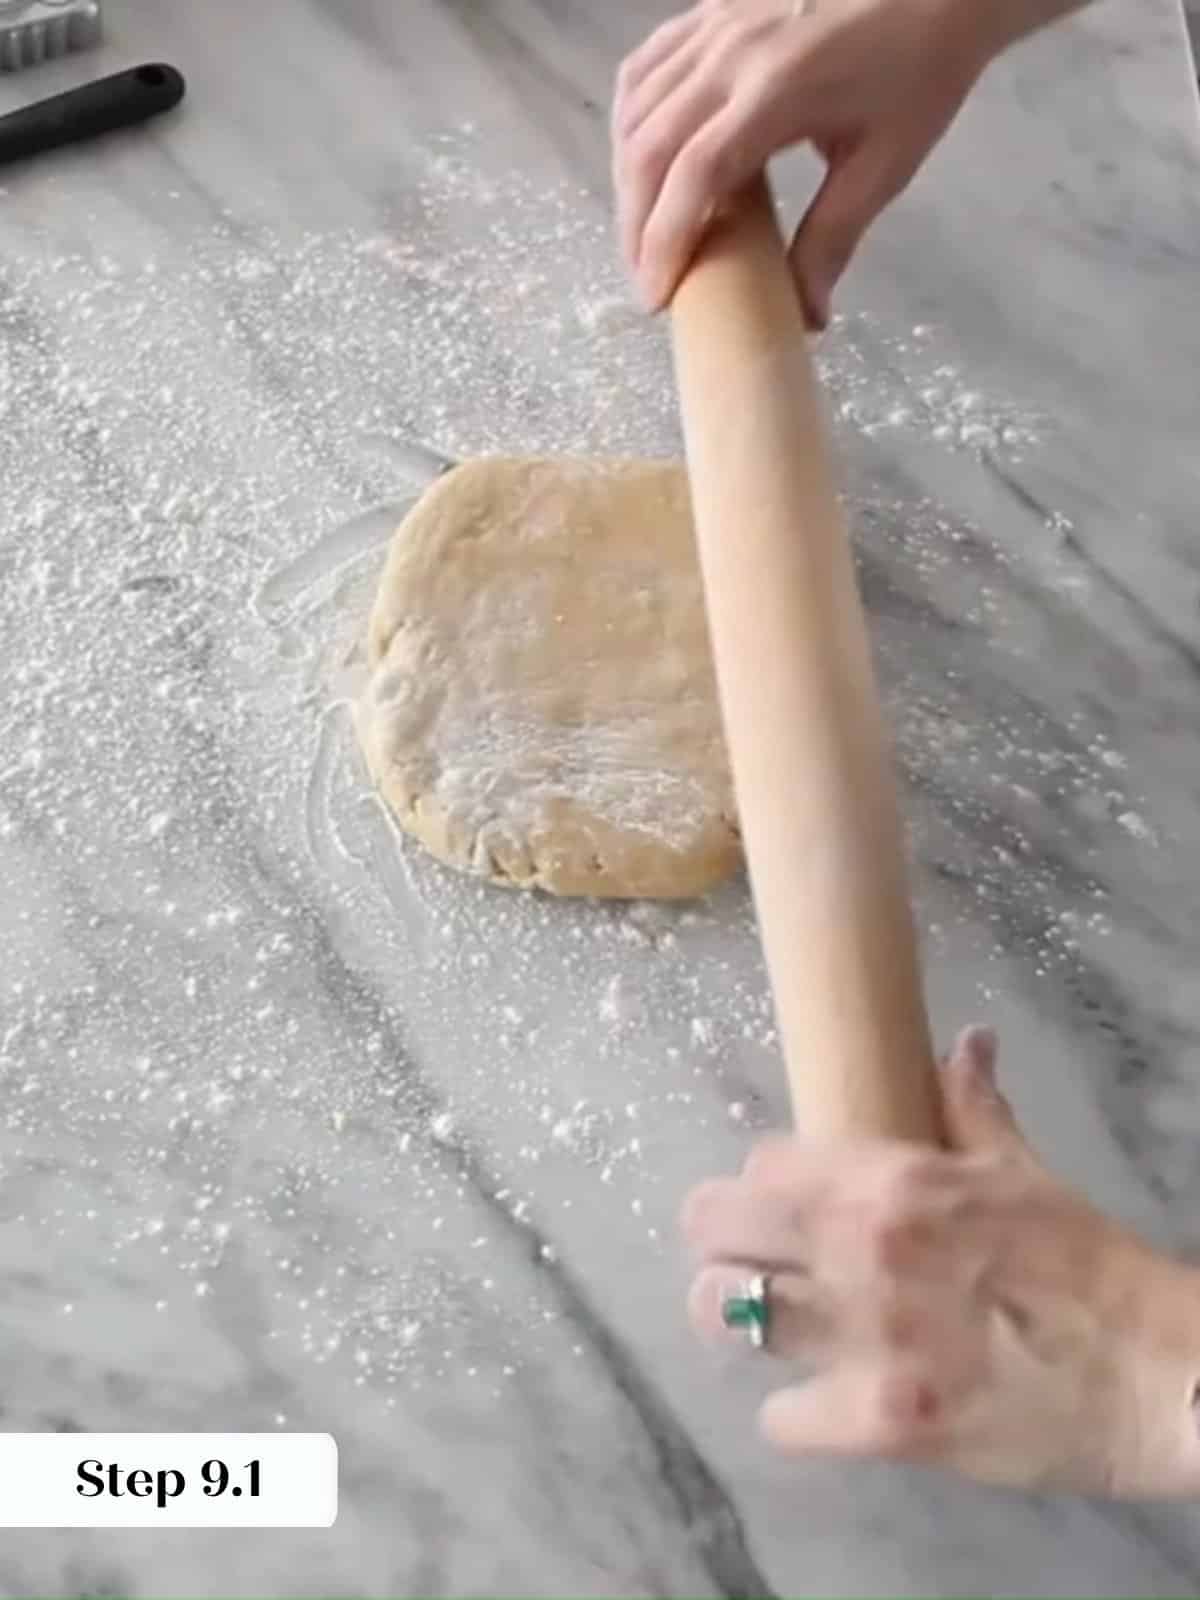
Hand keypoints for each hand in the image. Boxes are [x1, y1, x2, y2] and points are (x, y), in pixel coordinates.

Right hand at [611, 0, 991, 324]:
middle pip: (650, 147)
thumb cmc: (919, 72)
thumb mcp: (883, 165)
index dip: (664, 241)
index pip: (695, 175)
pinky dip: (631, 120)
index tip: (657, 295)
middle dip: (637, 223)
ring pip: (636, 108)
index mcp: (778, 92)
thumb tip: (806, 316)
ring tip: (644, 228)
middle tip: (646, 275)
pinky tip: (642, 158)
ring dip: (628, 177)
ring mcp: (716, 25)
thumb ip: (834, 239)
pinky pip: (646, 67)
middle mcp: (732, 53)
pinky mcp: (712, 11)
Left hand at [683, 1027, 1199, 1496]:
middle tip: (751, 1259)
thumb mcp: (1022, 1171)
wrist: (1156, 1375)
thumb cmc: (1086, 1265)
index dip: (766, 1183)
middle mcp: (857, 1250)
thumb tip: (965, 1041)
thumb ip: (971, 1104)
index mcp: (887, 1181)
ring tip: (771, 1325)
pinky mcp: (880, 1425)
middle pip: (713, 1228)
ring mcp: (863, 1340)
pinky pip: (781, 1420)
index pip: (761, 1161)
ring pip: (726, 1317)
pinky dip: (795, 1413)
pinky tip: (822, 1403)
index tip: (783, 1202)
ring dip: (740, 1320)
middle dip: (722, 1241)